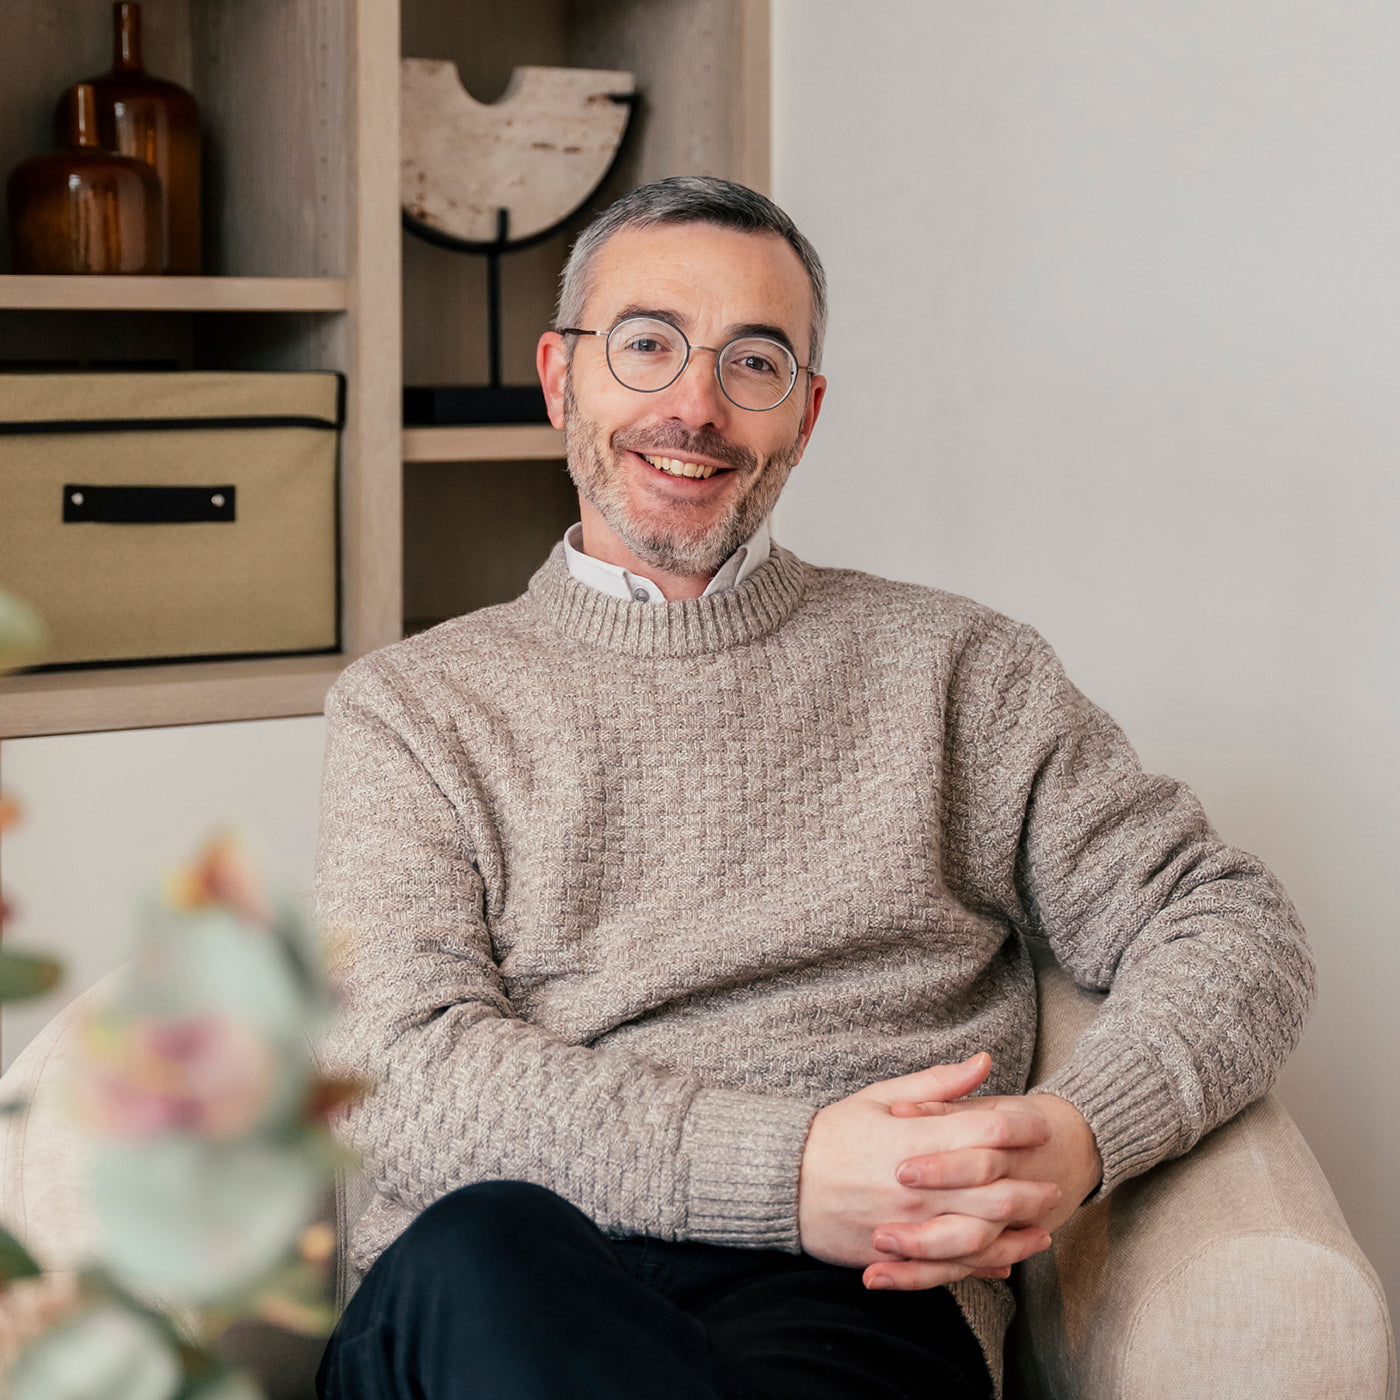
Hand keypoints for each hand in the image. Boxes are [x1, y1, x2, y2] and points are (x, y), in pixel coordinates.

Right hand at [797, 1054, 1060, 1288]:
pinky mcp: (898, 1256)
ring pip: (981, 1237)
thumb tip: (984, 1062)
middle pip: (995, 1191)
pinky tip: (1005, 1262)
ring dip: (1018, 1235)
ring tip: (1043, 1230)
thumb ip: (937, 1084)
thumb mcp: (881, 1097)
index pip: (985, 1132)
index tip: (1042, 1125)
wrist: (783, 1183)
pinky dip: (984, 1267)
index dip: (1022, 1126)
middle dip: (1031, 1188)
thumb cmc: (833, 1133)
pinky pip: (951, 1269)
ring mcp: (910, 1226)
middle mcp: (917, 1187)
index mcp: (914, 1140)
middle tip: (1054, 1185)